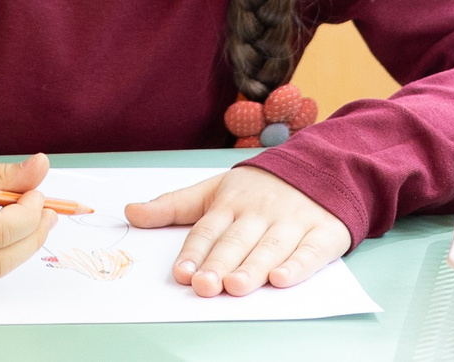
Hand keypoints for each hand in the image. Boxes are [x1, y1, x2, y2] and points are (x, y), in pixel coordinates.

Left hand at [126, 167, 351, 295]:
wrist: (319, 168)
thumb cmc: (258, 187)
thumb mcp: (213, 189)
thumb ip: (173, 205)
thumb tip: (130, 212)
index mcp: (231, 202)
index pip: (208, 229)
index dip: (194, 252)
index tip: (181, 272)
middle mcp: (260, 212)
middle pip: (237, 241)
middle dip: (219, 263)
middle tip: (204, 285)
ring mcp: (292, 222)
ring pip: (270, 248)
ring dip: (252, 267)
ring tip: (235, 285)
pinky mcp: (323, 233)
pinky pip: (310, 251)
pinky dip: (297, 266)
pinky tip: (281, 278)